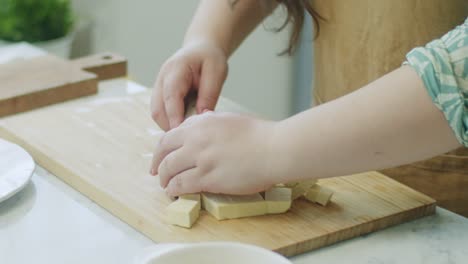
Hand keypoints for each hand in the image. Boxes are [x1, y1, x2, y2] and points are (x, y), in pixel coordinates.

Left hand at [150, 112, 277, 196]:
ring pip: (169, 170)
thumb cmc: (259, 134)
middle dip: (157, 165)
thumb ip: (210, 121)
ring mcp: (201, 159)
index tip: (160, 157)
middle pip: (164, 153)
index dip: (160, 150)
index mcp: (201, 124)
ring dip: (165, 180)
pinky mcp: (208, 178)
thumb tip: (200, 121)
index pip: (169, 136)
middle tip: (157, 174)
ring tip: (167, 187)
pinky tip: (174, 193)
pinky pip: (182, 185)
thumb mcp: (229, 119)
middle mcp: (196, 139)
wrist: (274, 149)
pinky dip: (174, 190)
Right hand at [151, 40, 227, 130]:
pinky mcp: (162, 95)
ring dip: (170, 125)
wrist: (202, 48)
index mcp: (175, 70)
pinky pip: (162, 113)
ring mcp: (159, 87)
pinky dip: (172, 121)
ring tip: (191, 130)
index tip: (184, 133)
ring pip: (157, 114)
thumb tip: (202, 117)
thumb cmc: (210, 58)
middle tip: (191, 137)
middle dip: (170, 126)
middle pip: (158, 110)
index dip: (175, 117)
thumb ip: (209, 94)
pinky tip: (187, 123)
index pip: (170, 97)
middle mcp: (162, 79)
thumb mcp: (216, 72)